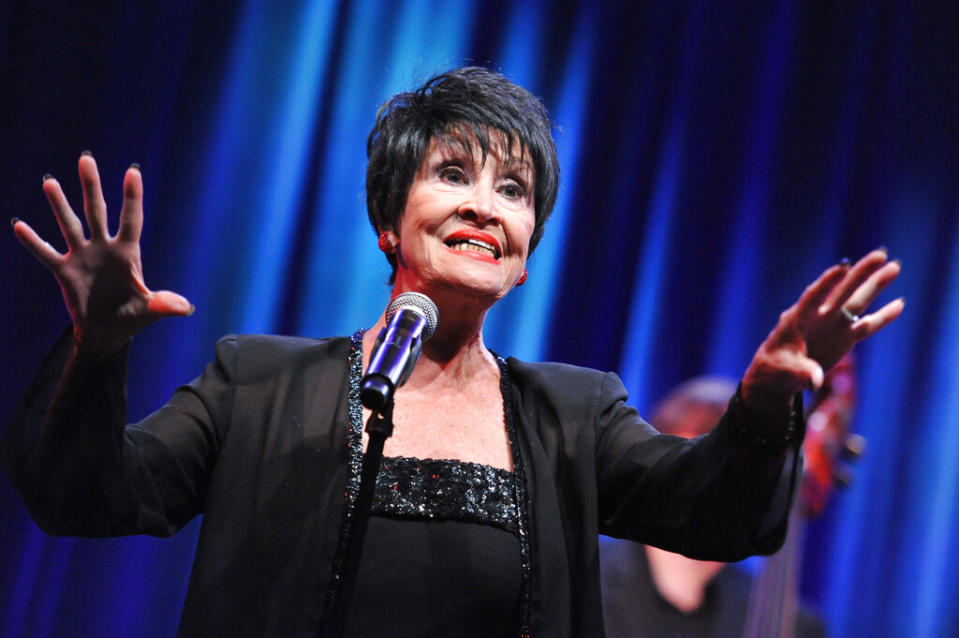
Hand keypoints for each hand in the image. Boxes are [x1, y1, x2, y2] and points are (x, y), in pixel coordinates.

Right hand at [12, 153, 192, 353]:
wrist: (107, 331)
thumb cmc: (132, 316)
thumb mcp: (149, 310)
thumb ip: (165, 304)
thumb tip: (186, 308)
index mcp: (128, 253)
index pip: (131, 219)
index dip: (132, 197)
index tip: (132, 171)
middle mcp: (104, 248)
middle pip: (97, 211)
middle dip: (91, 187)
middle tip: (86, 159)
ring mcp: (83, 256)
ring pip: (70, 225)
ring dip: (60, 205)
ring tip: (50, 182)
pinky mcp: (64, 271)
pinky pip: (46, 254)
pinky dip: (33, 242)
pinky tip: (19, 225)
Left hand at [741, 249, 902, 411]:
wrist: (778, 376)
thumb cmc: (775, 369)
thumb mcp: (785, 371)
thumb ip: (802, 372)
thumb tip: (815, 381)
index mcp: (796, 319)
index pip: (812, 296)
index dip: (826, 282)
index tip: (842, 266)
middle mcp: (818, 317)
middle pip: (841, 291)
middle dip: (860, 273)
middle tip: (881, 254)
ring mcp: (833, 326)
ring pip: (857, 302)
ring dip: (875, 286)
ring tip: (894, 266)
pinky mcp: (843, 338)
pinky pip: (866, 326)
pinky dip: (882, 317)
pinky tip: (899, 304)